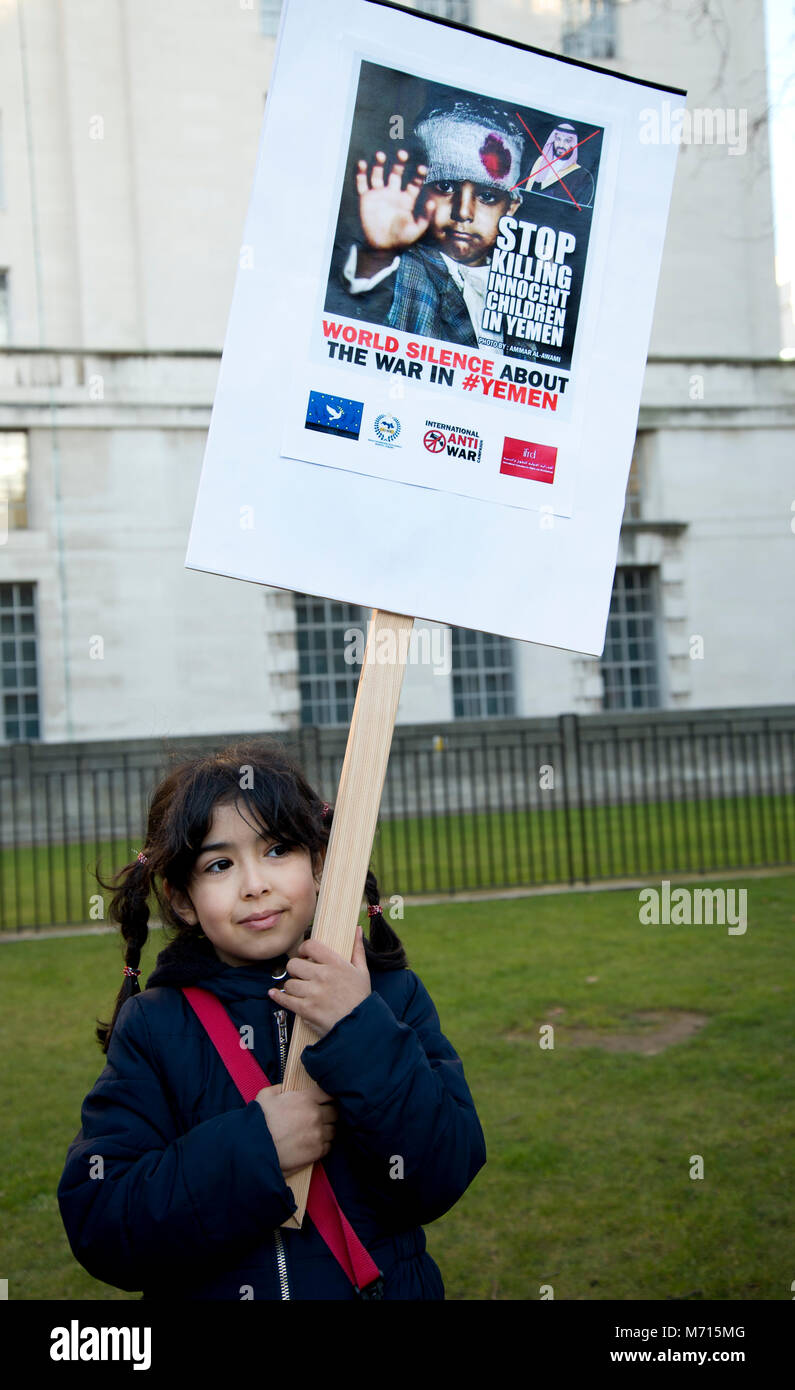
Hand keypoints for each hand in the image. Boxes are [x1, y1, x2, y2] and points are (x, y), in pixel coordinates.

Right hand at [256, 1082, 338, 1177]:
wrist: (254, 1148)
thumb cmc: (258, 1121)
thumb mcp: (266, 1096)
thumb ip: (280, 1088)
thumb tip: (286, 1089)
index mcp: (306, 1098)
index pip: (328, 1093)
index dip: (327, 1097)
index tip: (325, 1101)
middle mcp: (316, 1115)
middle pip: (335, 1112)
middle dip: (330, 1113)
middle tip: (323, 1117)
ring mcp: (318, 1134)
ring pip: (334, 1129)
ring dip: (328, 1129)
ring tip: (318, 1132)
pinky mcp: (317, 1151)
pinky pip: (329, 1146)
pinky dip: (324, 1144)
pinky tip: (315, 1143)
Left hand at [268, 924, 370, 1039]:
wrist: (361, 1027)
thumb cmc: (361, 999)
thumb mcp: (363, 972)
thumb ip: (357, 949)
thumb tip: (357, 929)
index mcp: (336, 964)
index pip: (310, 945)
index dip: (304, 949)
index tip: (304, 955)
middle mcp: (323, 976)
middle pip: (294, 964)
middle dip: (296, 969)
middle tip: (301, 975)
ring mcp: (313, 993)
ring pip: (289, 983)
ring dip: (292, 986)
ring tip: (299, 989)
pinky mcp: (307, 1010)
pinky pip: (286, 1000)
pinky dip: (278, 997)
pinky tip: (275, 994)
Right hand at [355, 149, 435, 253]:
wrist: (381, 247)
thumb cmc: (400, 240)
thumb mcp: (416, 230)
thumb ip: (425, 217)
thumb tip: (432, 203)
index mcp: (406, 199)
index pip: (414, 183)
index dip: (418, 174)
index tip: (423, 168)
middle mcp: (393, 193)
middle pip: (396, 173)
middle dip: (399, 163)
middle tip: (402, 154)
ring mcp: (379, 194)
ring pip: (378, 174)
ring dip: (379, 163)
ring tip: (380, 155)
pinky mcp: (366, 199)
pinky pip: (362, 183)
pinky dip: (361, 173)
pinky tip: (362, 164)